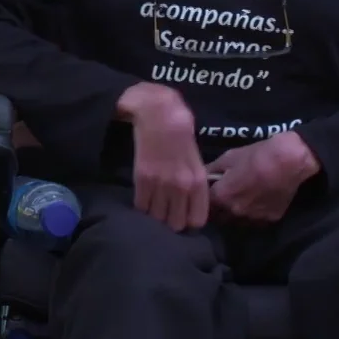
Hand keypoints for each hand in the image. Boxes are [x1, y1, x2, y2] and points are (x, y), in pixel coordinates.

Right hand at [123, 83, 207, 231]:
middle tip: (168, 213)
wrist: (158, 114)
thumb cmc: (180, 132)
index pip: (197, 219)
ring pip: (157, 218)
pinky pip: (141, 205)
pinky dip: (142, 206)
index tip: (184, 216)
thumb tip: (191, 202)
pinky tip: (144, 198)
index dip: (189, 222)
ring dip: (155, 215)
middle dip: (171, 221)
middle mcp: (181, 186)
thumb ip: (195, 182)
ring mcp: (160, 183)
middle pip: (176, 224)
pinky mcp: (142, 179)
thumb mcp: (196, 158)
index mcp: (198, 181)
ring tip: (155, 207)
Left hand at [208, 132, 320, 224]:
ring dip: (235, 214)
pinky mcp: (270, 219)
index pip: (205, 205)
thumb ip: (211, 170)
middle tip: (224, 198)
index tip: (208, 194)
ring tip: (241, 201)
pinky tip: (258, 203)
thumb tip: (200, 176)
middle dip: (218, 210)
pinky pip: (257, 220)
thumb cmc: (256, 155)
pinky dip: (254, 214)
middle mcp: (235, 212)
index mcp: (222, 197)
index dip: (205, 199)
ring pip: (237, 221)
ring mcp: (253, 218)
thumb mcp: (228, 157)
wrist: (289, 161)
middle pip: (220, 216)